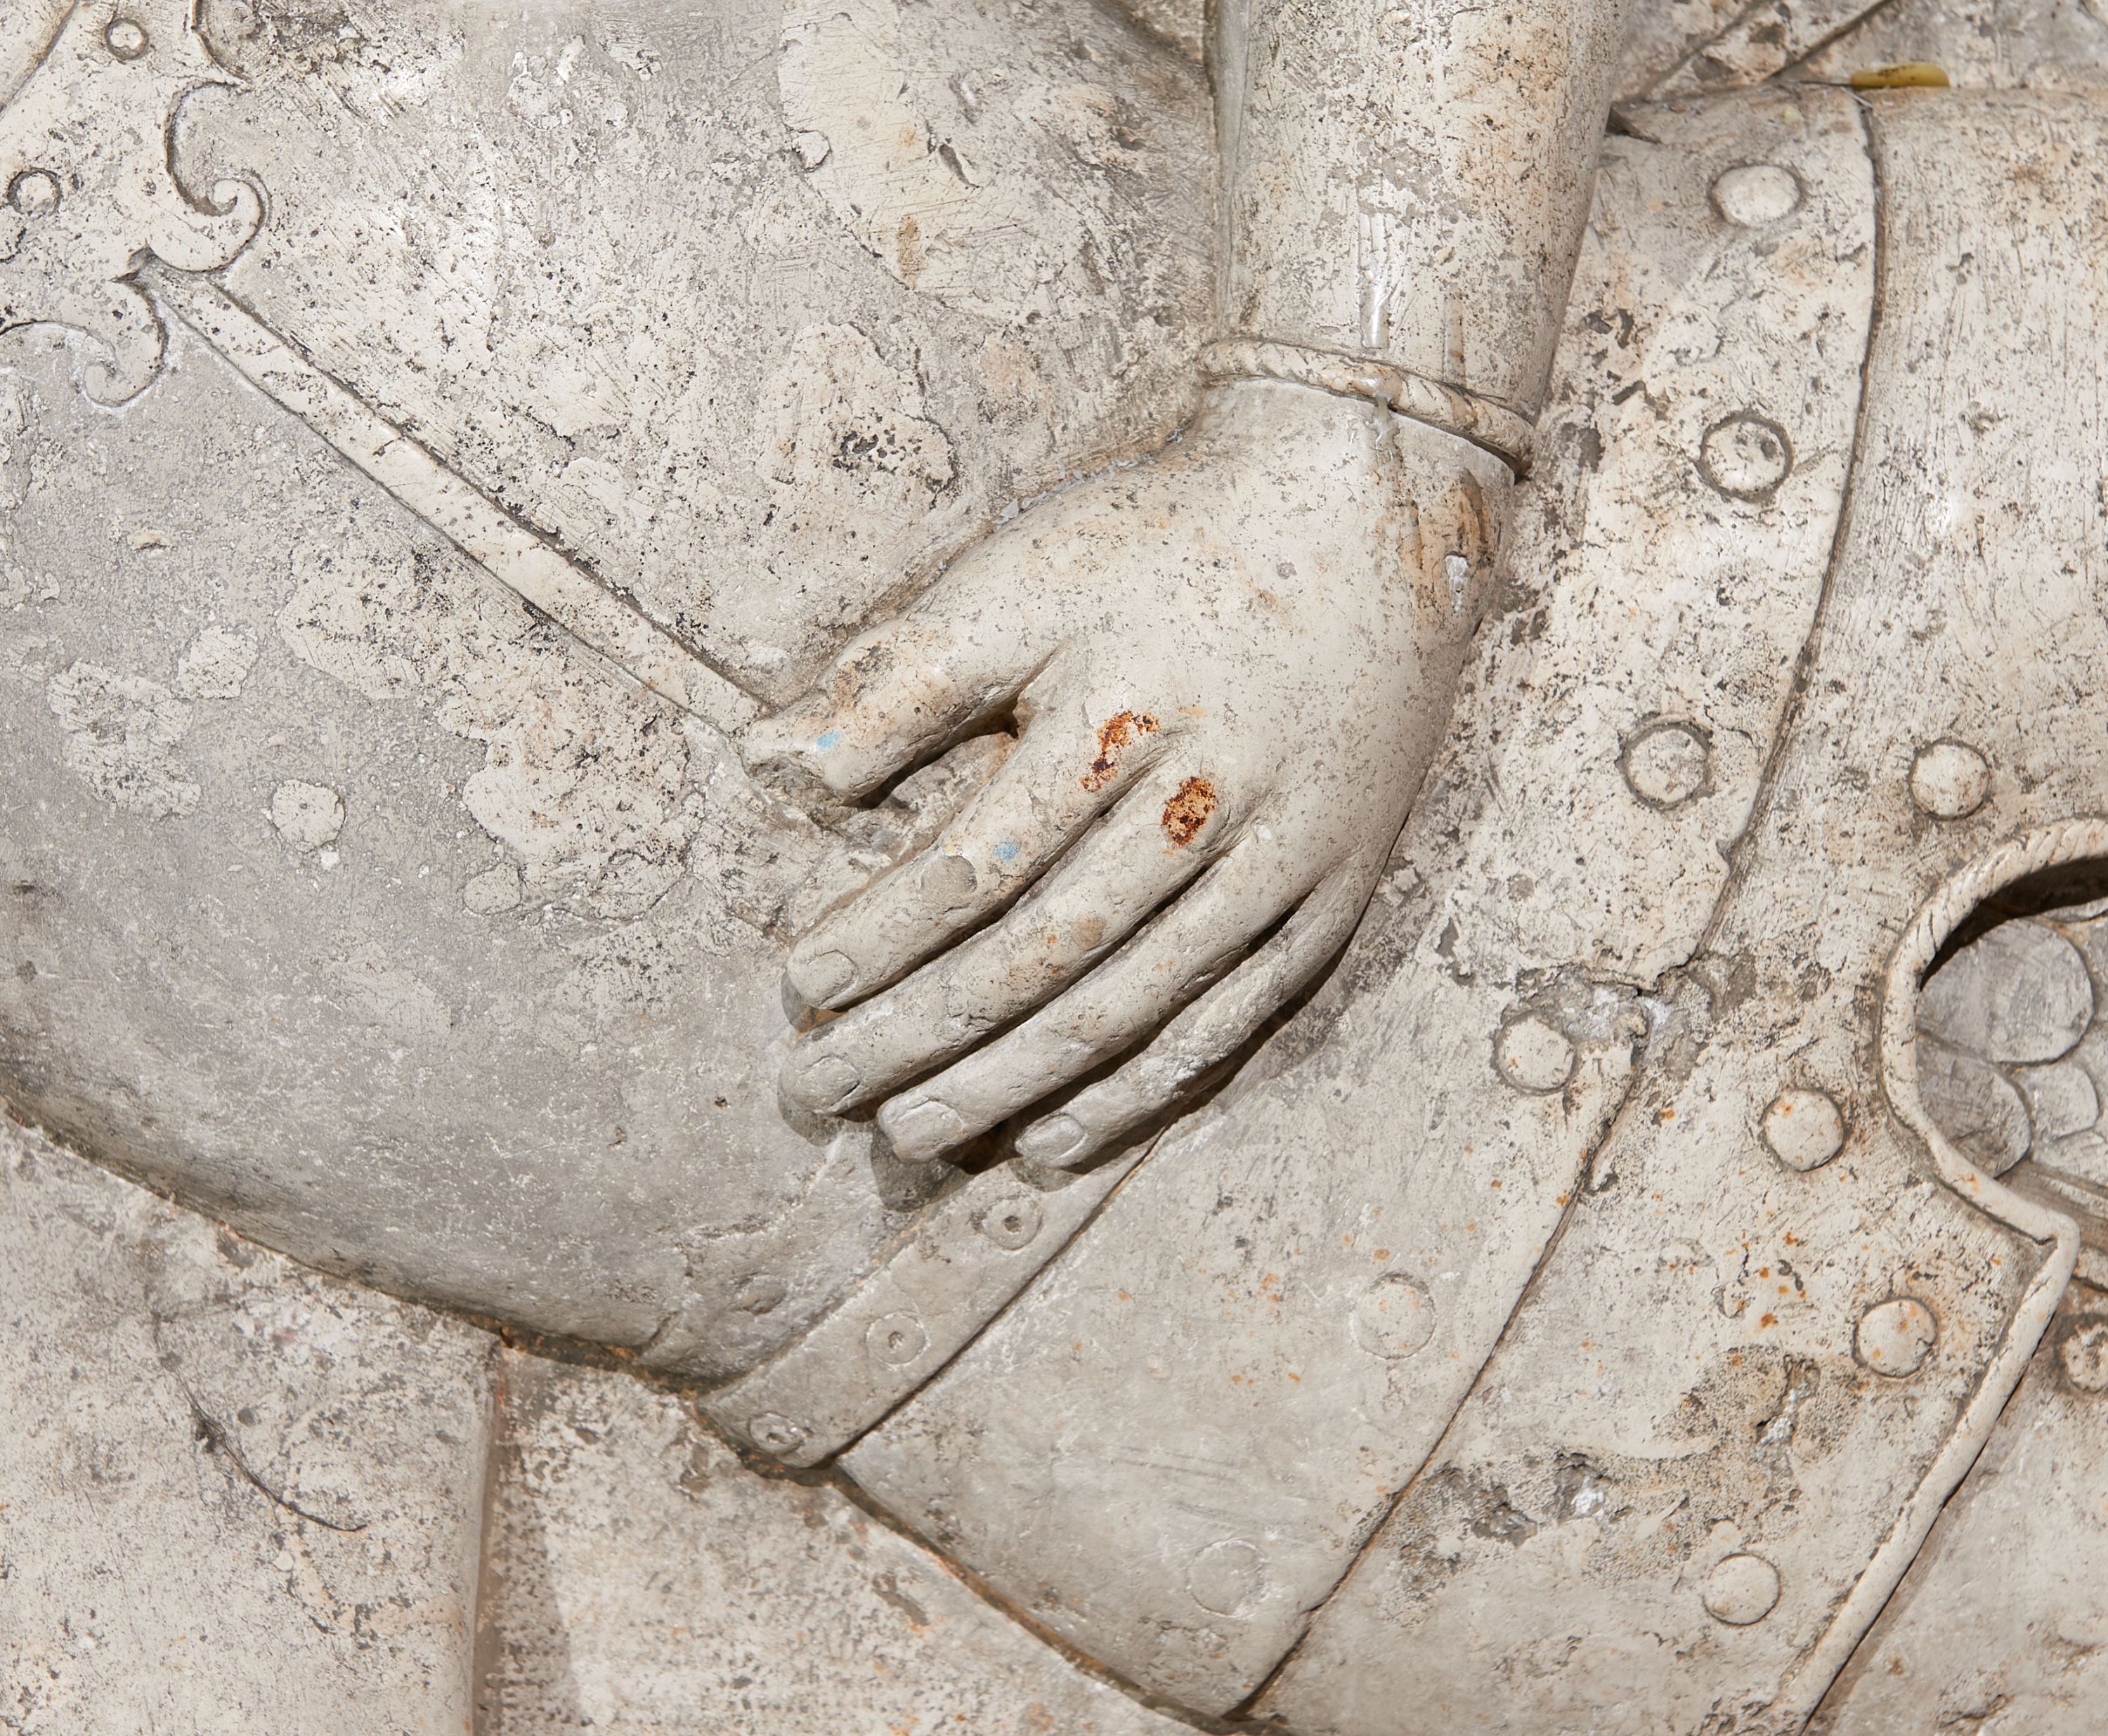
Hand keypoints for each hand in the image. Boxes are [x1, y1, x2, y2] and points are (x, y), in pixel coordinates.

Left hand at [741, 379, 1507, 1167]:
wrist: (1367, 507)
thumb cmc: (1170, 537)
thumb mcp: (1028, 570)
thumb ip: (901, 673)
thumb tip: (768, 763)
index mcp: (1117, 721)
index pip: (975, 866)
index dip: (879, 940)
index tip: (798, 988)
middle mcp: (1205, 805)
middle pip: (1042, 957)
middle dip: (919, 1038)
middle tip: (823, 1091)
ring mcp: (1279, 863)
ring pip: (1128, 1008)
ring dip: (1010, 1085)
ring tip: (910, 1136)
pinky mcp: (1329, 894)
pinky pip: (1230, 1022)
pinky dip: (1138, 1091)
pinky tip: (1056, 1138)